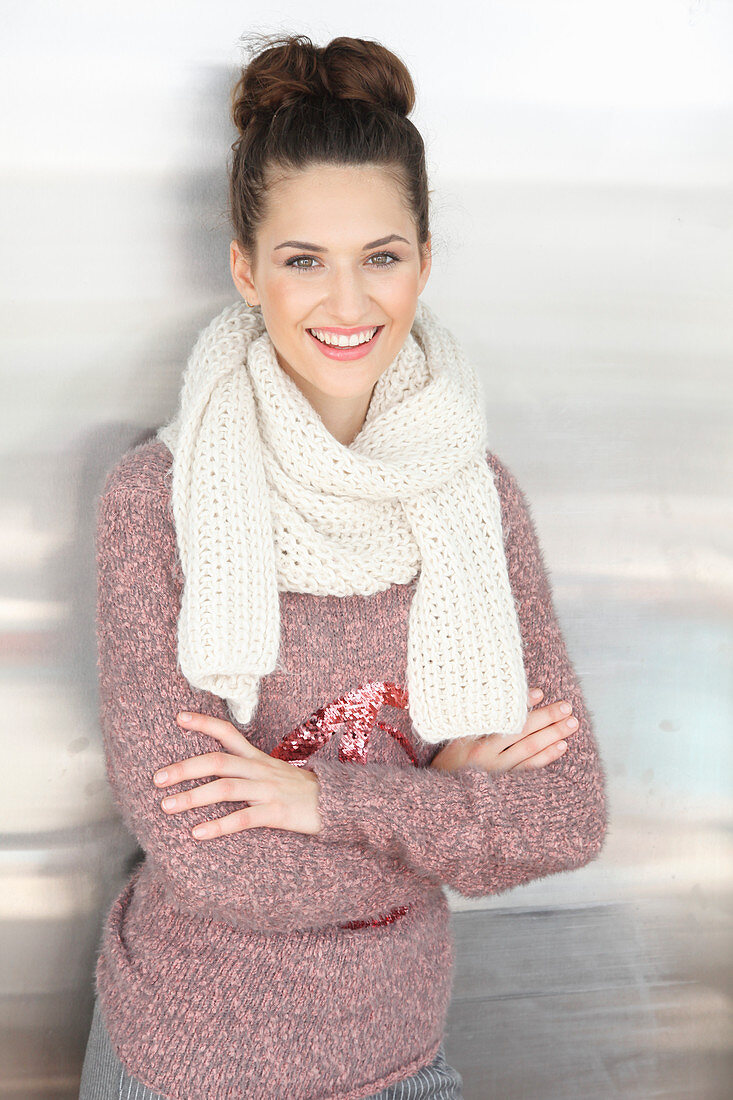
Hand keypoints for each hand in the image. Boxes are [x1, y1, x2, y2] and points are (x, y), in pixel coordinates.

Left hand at [152, 711, 321, 838]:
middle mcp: (260, 770)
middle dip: (184, 768)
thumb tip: (219, 774)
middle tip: (157, 779)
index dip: (203, 723)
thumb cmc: (302, 792)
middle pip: (217, 761)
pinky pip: (243, 818)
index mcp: (258, 759)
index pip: (228, 733)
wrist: (339, 804)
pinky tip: (197, 833)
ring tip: (166, 806)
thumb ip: (249, 771)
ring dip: (192, 797)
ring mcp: (268, 790)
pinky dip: (218, 826)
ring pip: (224, 788)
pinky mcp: (277, 813)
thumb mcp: (275, 773)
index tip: (178, 718)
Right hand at [429, 688, 576, 774]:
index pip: (503, 717)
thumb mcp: (453, 739)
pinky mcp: (504, 784)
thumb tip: (502, 698)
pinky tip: (561, 746)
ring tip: (572, 723)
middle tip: (566, 706)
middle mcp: (486, 754)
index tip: (540, 692)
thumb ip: (474, 721)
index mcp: (472, 739)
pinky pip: (530, 768)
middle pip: (522, 731)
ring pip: (530, 748)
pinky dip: (546, 756)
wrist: (439, 798)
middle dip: (547, 717)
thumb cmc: (447, 762)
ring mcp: (497, 770)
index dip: (522, 704)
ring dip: (553, 734)